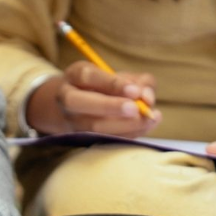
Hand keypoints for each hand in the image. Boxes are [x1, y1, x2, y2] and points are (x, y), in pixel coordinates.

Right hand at [26, 60, 160, 136]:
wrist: (74, 108)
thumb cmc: (101, 88)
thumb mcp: (117, 75)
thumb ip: (135, 81)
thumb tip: (146, 96)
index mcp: (75, 76)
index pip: (88, 77)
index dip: (112, 84)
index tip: (135, 91)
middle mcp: (67, 98)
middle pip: (78, 102)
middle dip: (110, 106)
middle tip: (136, 109)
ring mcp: (70, 121)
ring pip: (91, 126)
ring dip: (123, 125)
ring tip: (149, 119)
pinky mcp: (80, 139)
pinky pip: (103, 139)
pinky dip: (128, 134)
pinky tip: (146, 126)